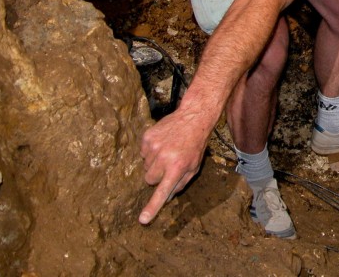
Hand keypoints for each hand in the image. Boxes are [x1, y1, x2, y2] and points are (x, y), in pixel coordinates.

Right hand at [138, 109, 210, 223]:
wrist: (193, 118)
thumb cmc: (195, 144)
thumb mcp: (194, 166)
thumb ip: (180, 183)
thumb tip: (166, 197)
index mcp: (177, 167)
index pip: (162, 192)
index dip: (152, 207)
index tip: (143, 220)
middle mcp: (164, 158)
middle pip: (149, 180)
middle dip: (157, 176)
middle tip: (169, 164)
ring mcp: (153, 147)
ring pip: (145, 167)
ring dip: (154, 163)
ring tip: (168, 150)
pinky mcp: (147, 138)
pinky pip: (142, 153)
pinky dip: (150, 151)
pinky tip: (163, 143)